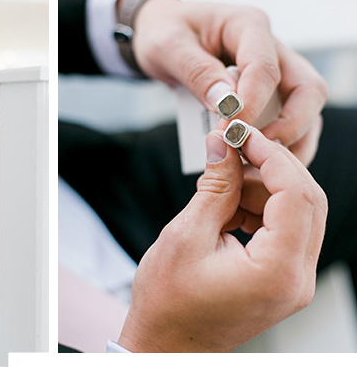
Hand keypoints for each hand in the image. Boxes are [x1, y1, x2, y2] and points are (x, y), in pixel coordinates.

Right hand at [118, 127, 326, 351]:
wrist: (167, 345)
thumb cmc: (168, 303)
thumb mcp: (185, 237)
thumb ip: (214, 188)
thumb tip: (223, 144)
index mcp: (277, 271)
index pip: (296, 196)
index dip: (271, 157)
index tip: (241, 134)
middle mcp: (299, 279)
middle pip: (310, 201)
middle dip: (272, 168)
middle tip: (234, 146)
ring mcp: (297, 282)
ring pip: (302, 214)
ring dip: (265, 189)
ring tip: (221, 185)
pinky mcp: (286, 281)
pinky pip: (290, 232)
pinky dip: (265, 209)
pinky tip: (230, 207)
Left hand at [131, 0, 326, 163]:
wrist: (160, 33)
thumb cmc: (163, 33)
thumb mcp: (167, 46)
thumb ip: (196, 71)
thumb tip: (227, 103)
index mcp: (248, 25)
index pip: (265, 67)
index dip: (252, 103)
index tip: (231, 131)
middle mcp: (272, 46)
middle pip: (308, 88)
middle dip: (291, 125)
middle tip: (256, 153)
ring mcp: (278, 69)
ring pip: (306, 107)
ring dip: (292, 140)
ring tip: (258, 167)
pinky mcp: (272, 91)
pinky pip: (289, 118)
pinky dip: (280, 142)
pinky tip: (256, 165)